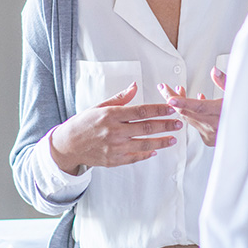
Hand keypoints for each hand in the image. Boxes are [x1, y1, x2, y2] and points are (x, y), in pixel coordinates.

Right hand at [50, 83, 182, 174]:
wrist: (68, 145)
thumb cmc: (83, 124)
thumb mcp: (99, 106)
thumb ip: (119, 98)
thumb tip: (135, 87)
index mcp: (111, 115)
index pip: (141, 111)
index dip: (159, 109)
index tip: (171, 108)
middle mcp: (114, 131)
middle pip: (146, 128)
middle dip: (166, 125)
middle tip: (178, 123)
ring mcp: (114, 147)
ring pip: (144, 144)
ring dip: (161, 142)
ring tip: (173, 139)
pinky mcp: (113, 160)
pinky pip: (134, 157)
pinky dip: (146, 154)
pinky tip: (155, 151)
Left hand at [160, 67, 225, 146]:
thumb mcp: (240, 92)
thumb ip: (225, 82)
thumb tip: (214, 71)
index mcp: (222, 113)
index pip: (199, 107)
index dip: (183, 101)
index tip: (170, 98)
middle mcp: (215, 126)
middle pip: (187, 112)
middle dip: (173, 98)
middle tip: (163, 88)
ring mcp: (211, 134)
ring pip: (189, 118)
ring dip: (182, 105)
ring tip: (176, 90)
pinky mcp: (210, 138)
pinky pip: (195, 124)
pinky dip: (192, 113)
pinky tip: (195, 102)